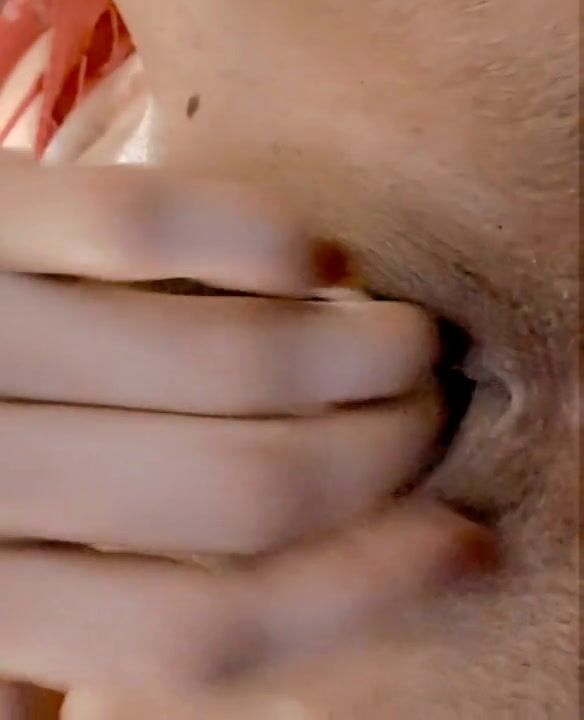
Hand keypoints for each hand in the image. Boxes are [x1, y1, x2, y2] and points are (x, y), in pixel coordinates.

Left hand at [0, 156, 492, 707]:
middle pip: (240, 488)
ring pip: (218, 359)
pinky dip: (257, 240)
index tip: (458, 546)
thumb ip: (104, 601)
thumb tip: (291, 606)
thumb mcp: (18, 576)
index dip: (354, 596)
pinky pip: (136, 226)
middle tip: (429, 412)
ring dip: (355, 350)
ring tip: (408, 337)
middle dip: (380, 452)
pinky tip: (322, 258)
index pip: (198, 626)